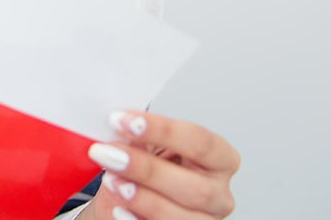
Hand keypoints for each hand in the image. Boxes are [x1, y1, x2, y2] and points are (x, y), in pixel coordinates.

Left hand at [82, 110, 239, 218]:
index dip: (162, 131)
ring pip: (181, 217)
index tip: (125, 121)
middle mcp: (219, 194)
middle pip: (195, 187)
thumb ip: (139, 137)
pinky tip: (118, 208)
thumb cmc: (149, 168)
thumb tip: (119, 125)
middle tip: (110, 153)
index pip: (200, 142)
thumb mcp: (147, 146)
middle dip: (148, 169)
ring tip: (111, 181)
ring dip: (141, 198)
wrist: (135, 201)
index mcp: (220, 159)